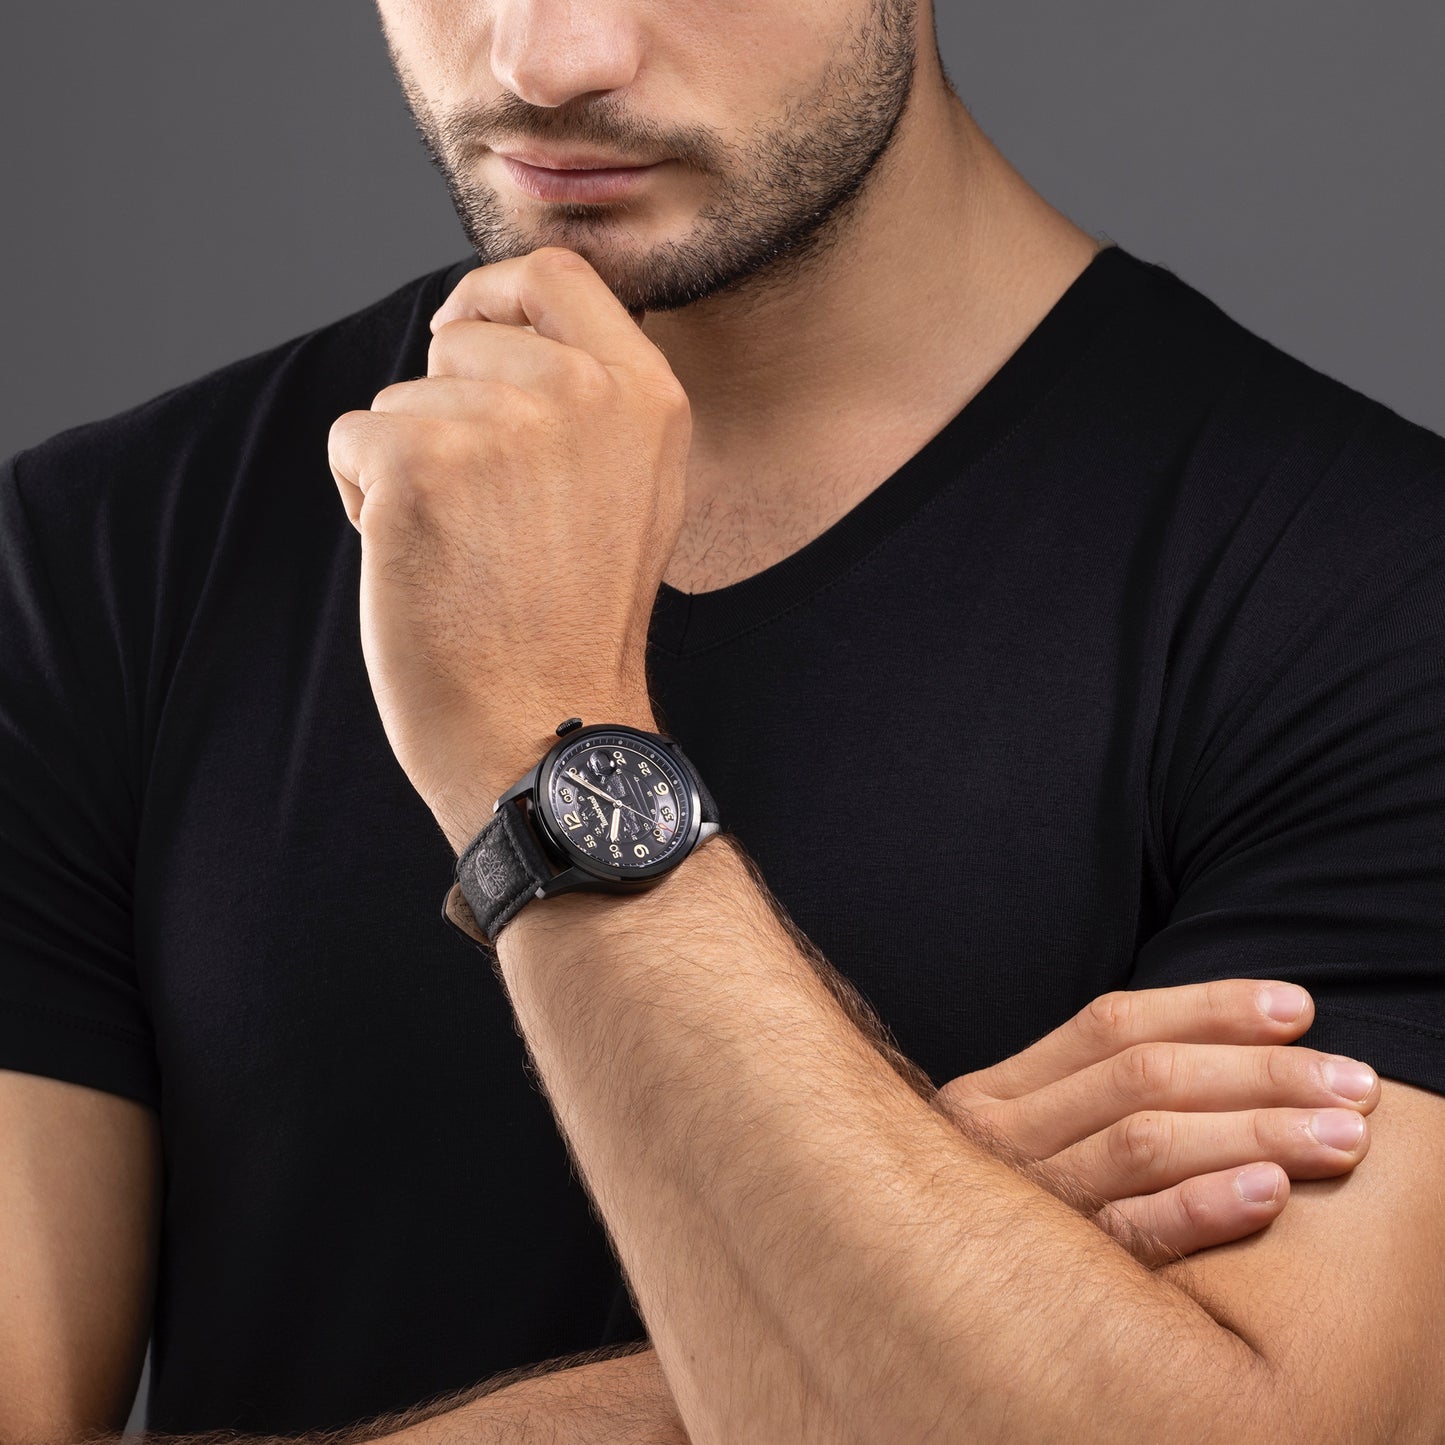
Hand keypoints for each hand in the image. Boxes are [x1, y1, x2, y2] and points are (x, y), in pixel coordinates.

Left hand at [326, 247, 691, 850]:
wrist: (549, 733)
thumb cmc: (575, 630)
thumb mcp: (631, 496)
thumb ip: (591, 405)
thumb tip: (500, 329)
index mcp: (647, 397)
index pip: (556, 274)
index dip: (494, 295)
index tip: (462, 337)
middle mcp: (584, 392)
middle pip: (463, 335)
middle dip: (446, 407)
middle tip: (484, 512)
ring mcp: (505, 422)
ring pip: (402, 397)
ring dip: (408, 465)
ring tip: (463, 552)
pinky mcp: (422, 461)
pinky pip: (353, 438)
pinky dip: (363, 498)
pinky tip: (418, 564)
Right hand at [934, 980, 1376, 1263]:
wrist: (912, 1288)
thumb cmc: (1004, 1209)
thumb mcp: (1025, 1140)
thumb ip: (1089, 1093)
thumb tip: (1234, 1039)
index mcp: (1000, 1090)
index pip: (1112, 1025)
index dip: (1211, 1008)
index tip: (1300, 1009)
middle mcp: (998, 1133)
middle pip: (1143, 1077)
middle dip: (1260, 1072)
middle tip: (1352, 1083)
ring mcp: (1022, 1203)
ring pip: (1146, 1142)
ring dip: (1254, 1132)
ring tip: (1338, 1136)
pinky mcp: (1048, 1277)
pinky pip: (1131, 1232)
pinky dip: (1202, 1207)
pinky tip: (1270, 1195)